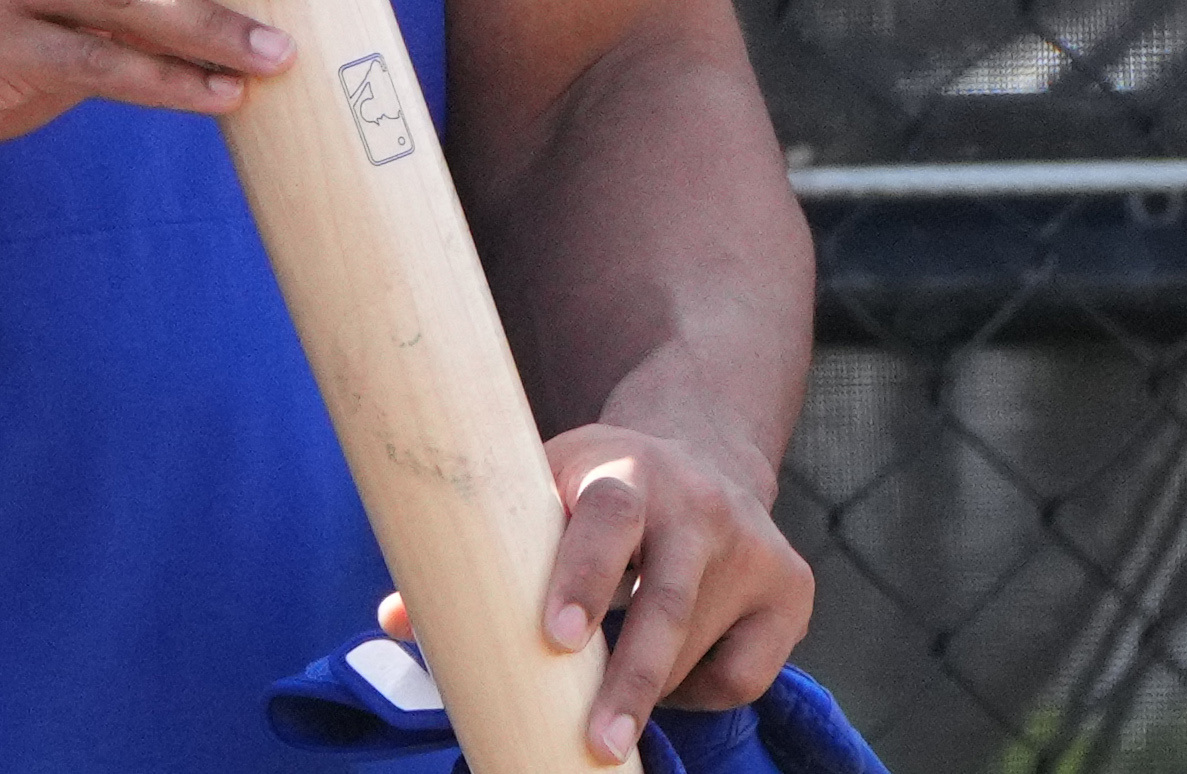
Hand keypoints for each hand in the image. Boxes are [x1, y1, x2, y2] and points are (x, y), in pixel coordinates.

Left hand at [375, 416, 813, 764]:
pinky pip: (743, 673)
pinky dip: (700, 691)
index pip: (606, 519)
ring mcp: (751, 546)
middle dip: (629, 678)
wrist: (700, 445)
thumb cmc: (589, 489)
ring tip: (610, 710)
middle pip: (667, 600)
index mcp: (620, 469)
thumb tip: (394, 622)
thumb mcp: (536, 491)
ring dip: (650, 689)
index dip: (582, 576)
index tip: (553, 636)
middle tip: (596, 741)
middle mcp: (695, 502)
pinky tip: (673, 676)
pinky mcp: (792, 588)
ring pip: (700, 647)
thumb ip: (477, 553)